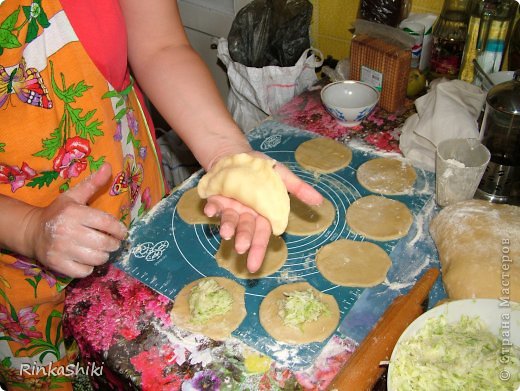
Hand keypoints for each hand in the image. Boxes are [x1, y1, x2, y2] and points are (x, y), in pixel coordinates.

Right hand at [24, 163, 126, 277]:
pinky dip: (90, 267)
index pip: (107, 223)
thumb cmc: (58, 212)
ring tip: (101, 249)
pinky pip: (85, 271)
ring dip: (104, 255)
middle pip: (105, 243)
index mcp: (74, 213)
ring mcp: (62, 250)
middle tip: (112, 242)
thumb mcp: (74, 195)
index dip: (119, 229)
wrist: (32, 232)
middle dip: (114, 244)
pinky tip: (87, 258)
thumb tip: (108, 166)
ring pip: (97, 258)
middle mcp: (68, 231)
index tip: (122, 232)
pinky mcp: (58, 264)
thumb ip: (93, 183)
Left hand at [203, 153, 322, 272]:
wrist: (238, 155)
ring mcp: (231, 207)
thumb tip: (320, 201)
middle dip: (244, 240)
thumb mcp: (283, 177)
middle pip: (246, 231)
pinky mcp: (216, 198)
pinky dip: (211, 208)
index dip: (259, 249)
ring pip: (230, 221)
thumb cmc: (263, 171)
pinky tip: (209, 210)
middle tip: (241, 249)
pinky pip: (213, 205)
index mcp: (264, 213)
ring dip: (228, 227)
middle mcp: (246, 214)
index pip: (263, 234)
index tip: (254, 265)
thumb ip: (298, 189)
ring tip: (226, 234)